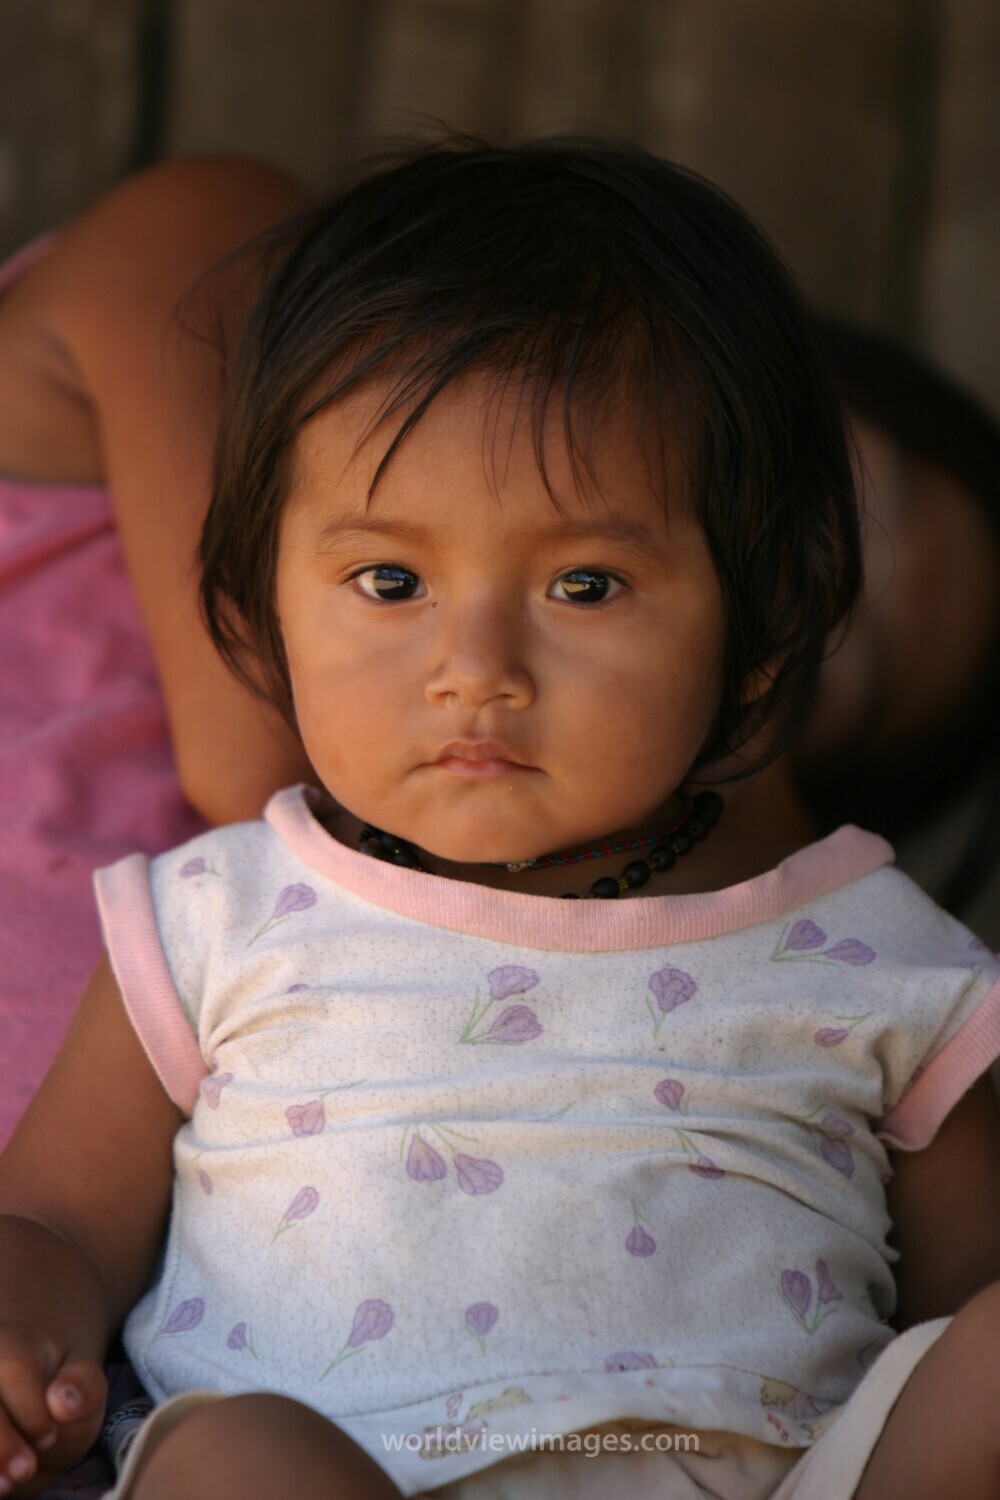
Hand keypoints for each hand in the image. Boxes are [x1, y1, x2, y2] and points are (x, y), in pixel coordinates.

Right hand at [0, 1325, 105, 1493]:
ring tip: (5, 1486)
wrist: (29, 1413)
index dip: (31, 1410)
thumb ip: (83, 1388)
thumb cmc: (58, 1397)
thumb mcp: (83, 1386)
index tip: (49, 1438)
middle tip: (25, 1470)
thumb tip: (64, 1402)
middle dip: (2, 1441)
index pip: (16, 1368)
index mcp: (12, 1343)